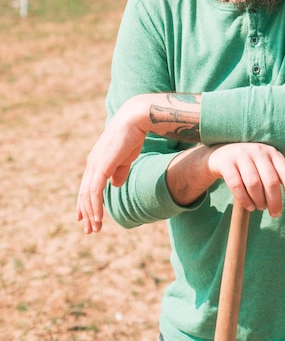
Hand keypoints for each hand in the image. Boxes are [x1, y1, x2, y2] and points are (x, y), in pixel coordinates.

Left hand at [76, 97, 147, 233]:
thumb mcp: (126, 158)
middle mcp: (92, 164)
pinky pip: (95, 192)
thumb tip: (115, 185)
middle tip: (89, 230)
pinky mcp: (101, 167)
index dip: (86, 203)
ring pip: (88, 196)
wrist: (134, 120)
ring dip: (91, 214)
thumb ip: (119, 171)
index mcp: (97, 161)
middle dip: (86, 213)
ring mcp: (95, 165)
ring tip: (95, 228)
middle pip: (85, 193)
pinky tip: (98, 218)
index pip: (87, 186)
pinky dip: (95, 207)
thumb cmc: (132, 136)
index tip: (86, 218)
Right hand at [207, 143, 284, 216]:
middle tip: (275, 213)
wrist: (223, 153)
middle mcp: (259, 152)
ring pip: (253, 183)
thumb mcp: (272, 169)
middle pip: (271, 181)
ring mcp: (241, 156)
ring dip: (259, 201)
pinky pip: (236, 185)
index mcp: (274, 153)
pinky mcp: (226, 162)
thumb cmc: (254, 164)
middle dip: (275, 202)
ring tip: (260, 208)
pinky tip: (249, 206)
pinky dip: (244, 200)